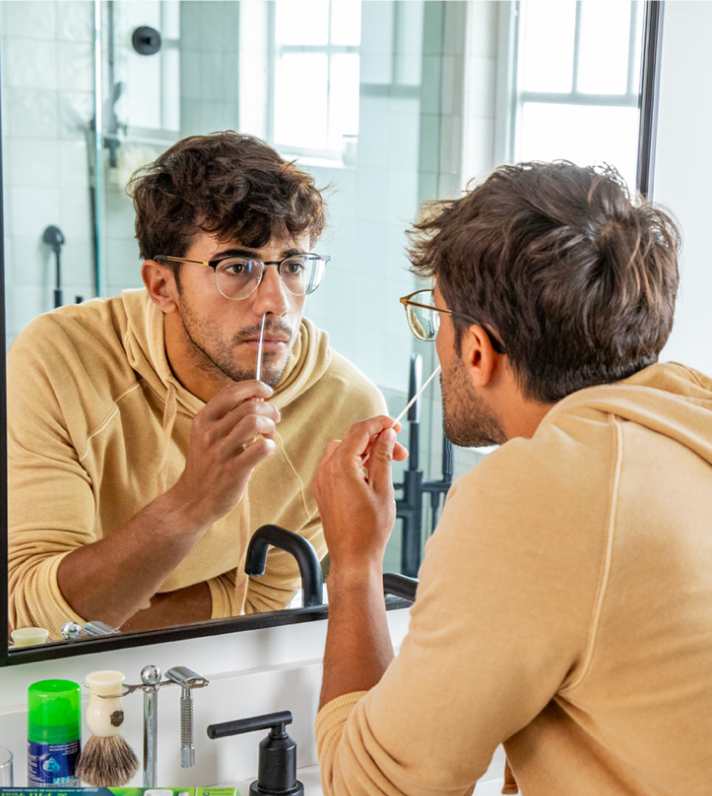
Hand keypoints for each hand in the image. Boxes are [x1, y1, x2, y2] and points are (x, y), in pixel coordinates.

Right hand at [172, 380, 279, 526]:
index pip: (231, 392)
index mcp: (203, 420)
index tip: (268, 391)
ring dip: (270, 425)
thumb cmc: (207, 464)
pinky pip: (261, 449)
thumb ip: (227, 416)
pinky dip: (271, 446)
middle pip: (249, 406)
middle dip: (270, 409)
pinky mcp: (232, 471)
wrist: (193, 500)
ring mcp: (220, 452)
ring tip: (270, 435)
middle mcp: (209, 433)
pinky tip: (267, 449)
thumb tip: (256, 396)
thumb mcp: (207, 435)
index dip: (254, 386)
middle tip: (275, 418)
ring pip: (255, 423)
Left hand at [314, 415, 407, 574]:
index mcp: (341, 466)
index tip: (395, 424)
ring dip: (366, 450)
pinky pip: (337, 464)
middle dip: (377, 439)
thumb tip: (387, 435)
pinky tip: (371, 474)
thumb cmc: (369, 530)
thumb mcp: (383, 488)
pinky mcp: (323, 489)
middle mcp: (327, 469)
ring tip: (387, 463)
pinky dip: (354, 462)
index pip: (360, 430)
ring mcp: (322, 479)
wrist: (353, 557)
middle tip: (399, 451)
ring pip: (344, 449)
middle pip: (352, 438)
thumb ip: (383, 456)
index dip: (380, 423)